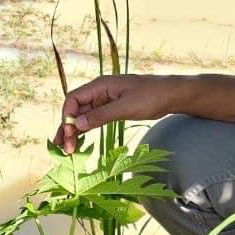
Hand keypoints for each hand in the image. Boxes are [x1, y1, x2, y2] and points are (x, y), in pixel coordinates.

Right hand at [54, 74, 177, 152]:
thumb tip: (77, 124)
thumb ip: (101, 115)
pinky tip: (79, 140)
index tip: (68, 134)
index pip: (73, 99)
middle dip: (67, 127)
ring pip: (83, 116)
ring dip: (74, 131)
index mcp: (100, 85)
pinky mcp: (112, 109)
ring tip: (66, 148)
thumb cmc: (152, 97)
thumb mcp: (126, 107)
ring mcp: (105, 100)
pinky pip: (93, 119)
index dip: (67, 117)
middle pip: (75, 109)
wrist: (171, 95)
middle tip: (63, 147)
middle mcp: (99, 91)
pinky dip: (85, 129)